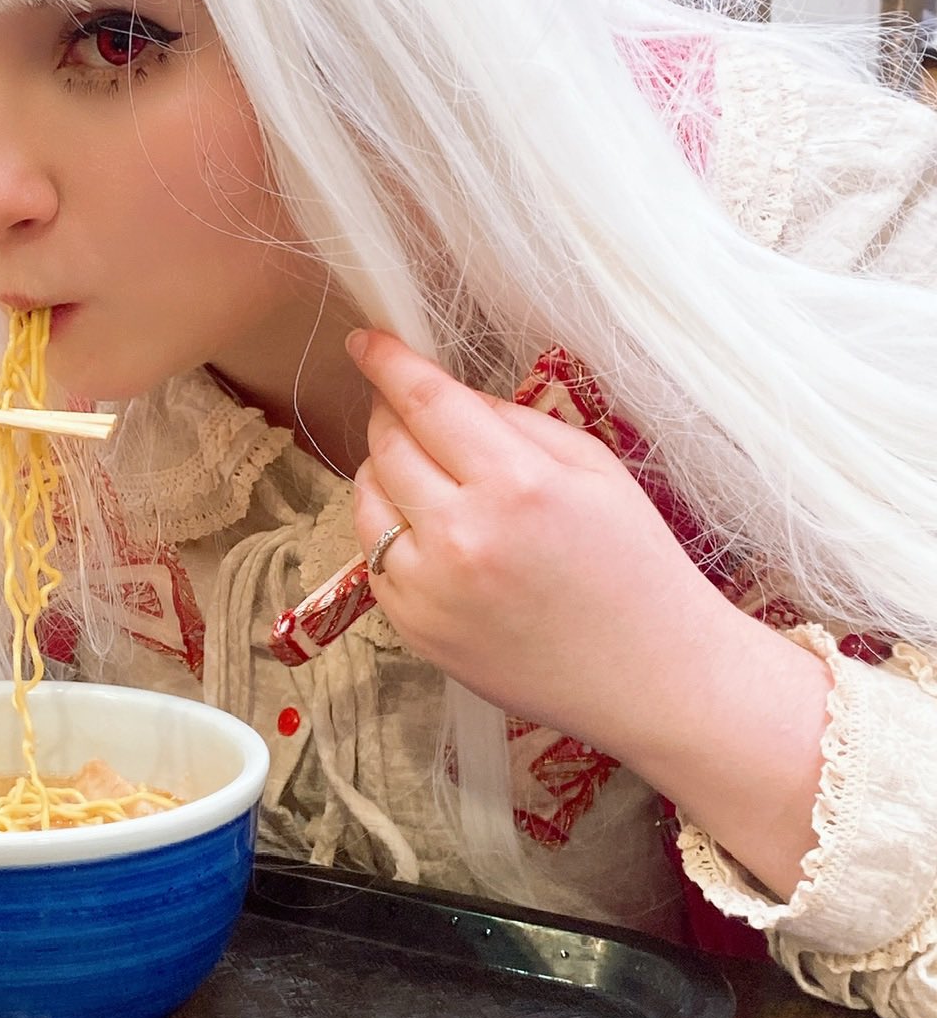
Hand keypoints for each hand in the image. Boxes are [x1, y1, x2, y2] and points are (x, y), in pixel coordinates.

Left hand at [346, 329, 742, 760]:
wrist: (651, 676)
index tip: (365, 341)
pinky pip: (374, 558)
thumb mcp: (594, 469)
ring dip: (384, 472)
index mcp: (516, 485)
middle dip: (389, 414)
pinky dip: (390, 532)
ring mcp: (431, 591)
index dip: (388, 363)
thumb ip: (515, 422)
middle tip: (407, 408)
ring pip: (366, 501)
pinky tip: (434, 533)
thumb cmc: (635, 565)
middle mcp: (462, 537)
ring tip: (427, 474)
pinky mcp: (416, 631)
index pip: (426, 403)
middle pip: (387, 446)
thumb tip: (448, 396)